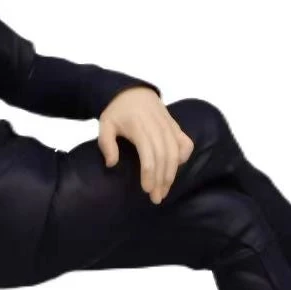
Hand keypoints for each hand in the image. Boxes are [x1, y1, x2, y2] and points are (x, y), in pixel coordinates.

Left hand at [98, 87, 193, 203]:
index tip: (147, 189)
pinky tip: (176, 168)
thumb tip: (111, 164)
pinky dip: (183, 156)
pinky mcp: (175, 126)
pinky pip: (185, 143)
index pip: (149, 154)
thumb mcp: (105, 124)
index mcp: (139, 126)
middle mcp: (156, 126)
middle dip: (162, 180)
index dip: (149, 173)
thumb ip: (106, 143)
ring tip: (165, 190)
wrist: (133, 92)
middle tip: (156, 198)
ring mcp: (168, 126)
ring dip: (172, 174)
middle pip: (164, 157)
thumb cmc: (117, 112)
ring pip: (175, 152)